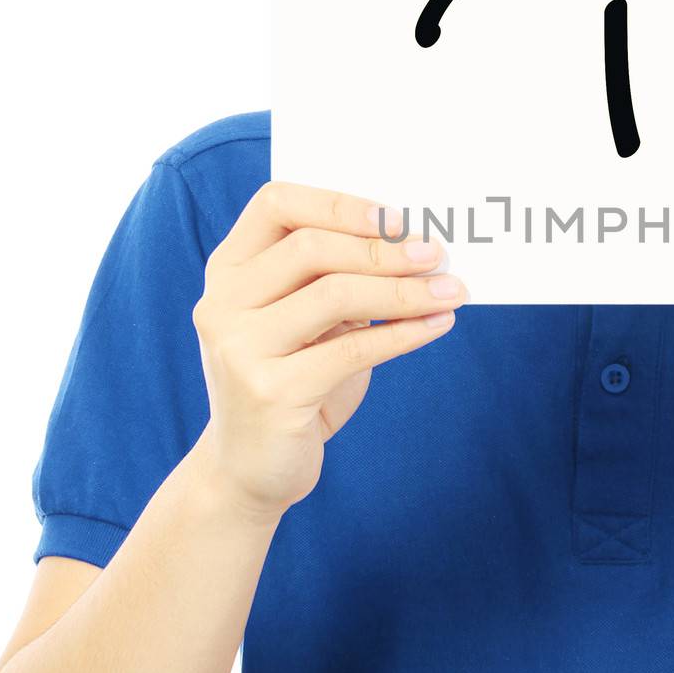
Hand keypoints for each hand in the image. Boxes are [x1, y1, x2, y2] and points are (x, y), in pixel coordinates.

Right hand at [191, 182, 463, 519]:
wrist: (251, 469)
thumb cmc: (293, 379)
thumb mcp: (308, 321)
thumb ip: (339, 278)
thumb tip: (418, 243)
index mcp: (229, 270)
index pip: (275, 203)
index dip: (339, 203)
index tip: (396, 217)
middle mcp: (222, 302)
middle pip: (311, 248)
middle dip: (384, 249)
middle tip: (437, 256)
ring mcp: (239, 348)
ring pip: (334, 294)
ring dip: (403, 289)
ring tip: (451, 290)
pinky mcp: (269, 393)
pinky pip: (351, 350)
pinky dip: (403, 333)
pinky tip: (437, 325)